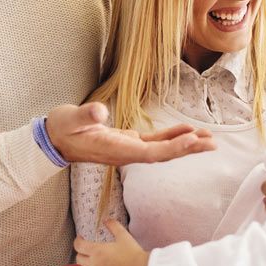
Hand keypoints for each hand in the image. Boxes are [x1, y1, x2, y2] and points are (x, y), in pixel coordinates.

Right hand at [46, 102, 214, 164]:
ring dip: (186, 145)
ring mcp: (128, 148)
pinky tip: (188, 131)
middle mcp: (126, 153)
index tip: (192, 140)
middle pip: (163, 155)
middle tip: (213, 144)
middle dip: (188, 149)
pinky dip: (172, 136)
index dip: (172, 148)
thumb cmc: (61, 128)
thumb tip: (100, 111)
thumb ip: (85, 115)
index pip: (149, 153)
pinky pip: (155, 142)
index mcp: (115, 150)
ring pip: (163, 150)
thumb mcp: (70, 118)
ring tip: (209, 140)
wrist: (52, 139)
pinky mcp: (128, 141)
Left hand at [75, 221, 149, 265]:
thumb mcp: (123, 235)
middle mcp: (94, 265)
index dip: (78, 240)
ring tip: (92, 264)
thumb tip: (106, 220)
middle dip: (82, 253)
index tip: (81, 238)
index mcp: (97, 251)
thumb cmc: (134, 253)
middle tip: (89, 251)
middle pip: (78, 259)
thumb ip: (112, 226)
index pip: (78, 245)